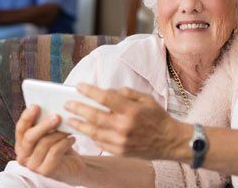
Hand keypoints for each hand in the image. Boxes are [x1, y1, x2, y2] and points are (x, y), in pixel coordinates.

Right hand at [15, 105, 86, 182]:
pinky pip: (55, 152)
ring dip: (59, 133)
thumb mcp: (52, 133)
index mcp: (21, 143)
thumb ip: (48, 123)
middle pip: (30, 137)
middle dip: (43, 125)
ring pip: (44, 143)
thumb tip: (52, 107)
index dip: (27, 117)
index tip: (36, 106)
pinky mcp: (45, 171)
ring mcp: (33, 165)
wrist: (73, 165)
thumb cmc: (60, 145)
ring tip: (69, 128)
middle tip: (57, 116)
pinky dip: (65, 143)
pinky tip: (72, 139)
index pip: (20, 129)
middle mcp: (23, 156)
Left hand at [66, 84, 190, 160]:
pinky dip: (90, 135)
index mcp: (131, 110)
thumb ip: (126, 93)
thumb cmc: (158, 117)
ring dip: (79, 124)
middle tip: (68, 103)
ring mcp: (121, 141)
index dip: (90, 91)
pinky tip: (84, 129)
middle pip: (95, 116)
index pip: (105, 98)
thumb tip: (108, 91)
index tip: (79, 87)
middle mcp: (124, 126)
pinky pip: (100, 142)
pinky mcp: (120, 151)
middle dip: (78, 108)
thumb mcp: (146, 99)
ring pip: (93, 131)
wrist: (169, 141)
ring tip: (69, 118)